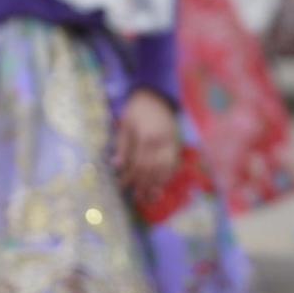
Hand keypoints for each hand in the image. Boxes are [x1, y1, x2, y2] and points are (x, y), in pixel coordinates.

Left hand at [112, 88, 181, 205]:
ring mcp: (171, 143)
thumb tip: (117, 166)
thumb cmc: (137, 109)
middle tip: (137, 197)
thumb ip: (122, 146)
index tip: (122, 186)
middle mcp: (161, 142)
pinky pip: (174, 163)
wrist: (157, 95)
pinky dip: (169, 174)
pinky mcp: (177, 143)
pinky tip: (163, 183)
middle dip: (143, 185)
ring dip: (157, 183)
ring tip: (150, 196)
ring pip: (165, 168)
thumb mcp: (125, 124)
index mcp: (146, 137)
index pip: (138, 164)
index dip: (130, 177)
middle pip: (152, 169)